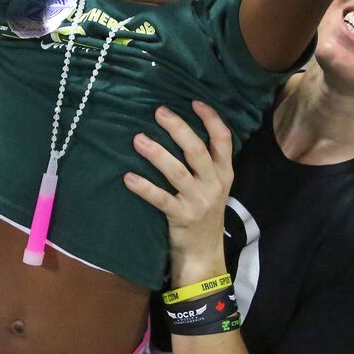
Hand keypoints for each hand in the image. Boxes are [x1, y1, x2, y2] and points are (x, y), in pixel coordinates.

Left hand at [125, 102, 233, 278]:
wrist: (204, 252)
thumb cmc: (204, 211)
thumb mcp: (215, 185)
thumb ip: (207, 161)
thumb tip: (180, 126)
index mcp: (225, 172)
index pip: (223, 139)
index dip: (211, 118)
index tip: (194, 101)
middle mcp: (214, 184)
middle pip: (197, 150)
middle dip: (178, 128)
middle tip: (159, 112)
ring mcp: (198, 201)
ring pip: (177, 172)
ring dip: (157, 153)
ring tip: (138, 139)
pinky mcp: (181, 217)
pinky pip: (161, 199)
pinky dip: (144, 187)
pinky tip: (128, 177)